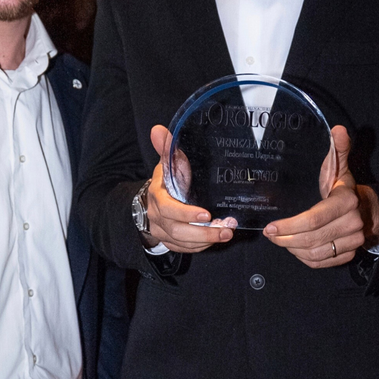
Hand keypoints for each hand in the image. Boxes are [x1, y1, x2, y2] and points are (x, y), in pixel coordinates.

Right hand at [141, 125, 234, 252]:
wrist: (153, 199)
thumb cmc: (166, 180)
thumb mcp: (167, 162)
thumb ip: (166, 148)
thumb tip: (158, 129)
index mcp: (158, 196)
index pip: (168, 209)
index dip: (186, 214)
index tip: (206, 215)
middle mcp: (157, 216)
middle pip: (177, 230)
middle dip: (203, 233)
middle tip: (226, 230)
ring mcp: (162, 231)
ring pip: (181, 242)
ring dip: (205, 240)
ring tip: (226, 234)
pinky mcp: (169, 241)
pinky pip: (183, 249)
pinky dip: (199, 247)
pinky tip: (214, 240)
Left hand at [264, 126, 375, 267]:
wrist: (365, 209)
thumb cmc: (342, 187)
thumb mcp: (339, 166)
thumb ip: (337, 149)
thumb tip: (338, 129)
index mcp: (347, 201)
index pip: (314, 219)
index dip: (290, 225)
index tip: (270, 227)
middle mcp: (352, 224)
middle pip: (311, 239)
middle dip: (286, 238)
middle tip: (270, 233)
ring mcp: (352, 242)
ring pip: (314, 253)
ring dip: (292, 249)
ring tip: (279, 239)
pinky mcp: (347, 255)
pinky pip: (320, 262)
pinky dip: (304, 258)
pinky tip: (294, 248)